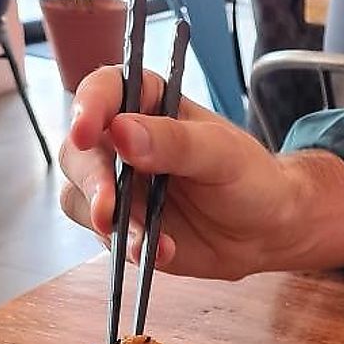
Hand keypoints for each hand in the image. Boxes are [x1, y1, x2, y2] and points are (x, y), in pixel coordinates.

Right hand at [59, 67, 343, 280]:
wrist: (265, 231)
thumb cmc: (249, 178)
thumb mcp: (221, 154)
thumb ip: (174, 141)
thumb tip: (121, 131)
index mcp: (146, 103)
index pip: (103, 92)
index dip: (87, 107)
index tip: (86, 131)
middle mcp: (122, 142)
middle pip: (78, 151)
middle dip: (91, 181)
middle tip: (110, 208)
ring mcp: (119, 186)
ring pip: (81, 198)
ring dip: (107, 221)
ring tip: (145, 241)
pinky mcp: (124, 226)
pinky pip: (109, 237)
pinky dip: (130, 247)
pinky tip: (164, 251)